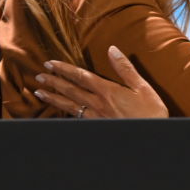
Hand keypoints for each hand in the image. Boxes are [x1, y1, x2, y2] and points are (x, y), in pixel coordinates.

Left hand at [34, 46, 169, 118]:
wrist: (149, 139)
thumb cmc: (150, 113)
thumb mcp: (142, 87)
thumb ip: (125, 69)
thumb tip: (112, 49)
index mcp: (108, 91)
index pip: (81, 76)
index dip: (64, 69)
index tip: (50, 63)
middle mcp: (98, 104)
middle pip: (71, 91)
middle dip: (53, 82)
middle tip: (39, 76)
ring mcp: (95, 118)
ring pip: (69, 106)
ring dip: (53, 98)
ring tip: (39, 92)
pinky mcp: (97, 127)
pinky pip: (75, 118)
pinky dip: (64, 113)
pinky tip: (58, 112)